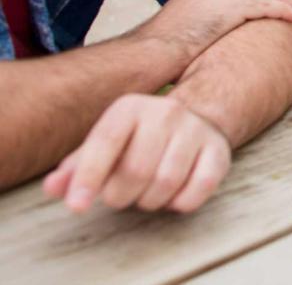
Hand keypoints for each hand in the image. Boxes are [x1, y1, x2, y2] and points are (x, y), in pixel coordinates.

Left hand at [43, 94, 230, 213]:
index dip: (88, 177)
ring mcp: (196, 129)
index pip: (105, 142)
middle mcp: (166, 111)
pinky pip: (197, 190)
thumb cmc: (139, 138)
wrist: (195, 118)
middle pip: (136, 170)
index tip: (76, 206)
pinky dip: (179, 203)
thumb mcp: (106, 143)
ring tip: (145, 194)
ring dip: (149, 201)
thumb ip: (76, 167)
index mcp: (131, 107)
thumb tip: (52, 188)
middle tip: (119, 197)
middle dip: (121, 196)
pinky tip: (173, 195)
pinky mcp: (218, 150)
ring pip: (166, 183)